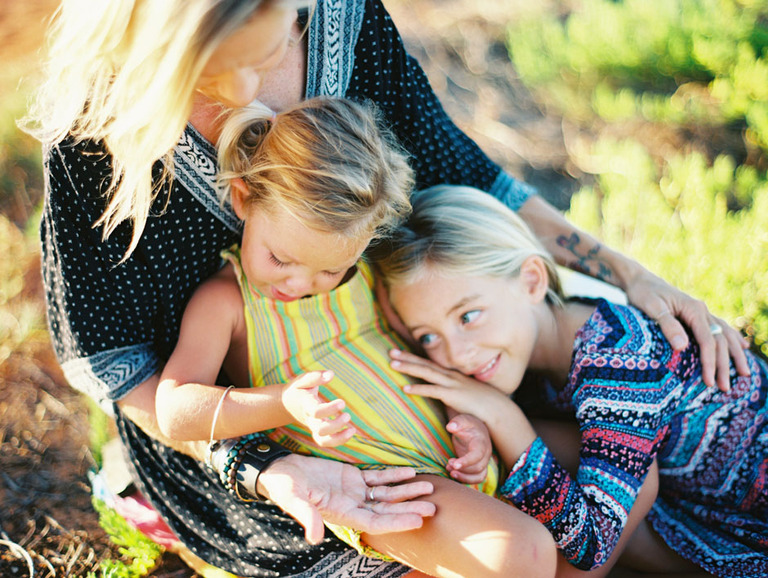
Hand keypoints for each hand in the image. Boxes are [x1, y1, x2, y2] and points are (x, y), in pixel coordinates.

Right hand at [257, 454, 435, 544]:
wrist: (279, 470)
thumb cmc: (284, 487)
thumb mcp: (293, 500)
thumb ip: (306, 517)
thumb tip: (314, 538)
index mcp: (342, 514)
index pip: (376, 523)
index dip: (397, 522)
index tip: (418, 520)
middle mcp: (352, 505)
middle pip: (387, 509)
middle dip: (410, 507)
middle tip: (434, 505)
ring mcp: (353, 491)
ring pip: (386, 493)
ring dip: (407, 490)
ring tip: (430, 486)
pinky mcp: (351, 477)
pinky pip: (377, 477)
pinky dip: (393, 474)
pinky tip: (410, 472)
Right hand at [282, 371, 355, 446]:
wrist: (286, 405)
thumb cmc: (298, 390)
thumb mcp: (303, 380)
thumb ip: (315, 376)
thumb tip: (330, 374)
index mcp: (306, 405)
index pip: (316, 412)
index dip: (330, 409)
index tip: (342, 402)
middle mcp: (309, 419)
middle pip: (320, 430)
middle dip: (336, 425)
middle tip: (347, 415)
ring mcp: (313, 427)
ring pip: (323, 441)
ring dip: (339, 438)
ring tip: (352, 430)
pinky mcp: (318, 432)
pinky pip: (326, 442)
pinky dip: (339, 441)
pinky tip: (350, 431)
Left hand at [389, 349, 508, 420]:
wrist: (498, 409)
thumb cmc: (482, 404)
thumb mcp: (465, 393)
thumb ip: (453, 392)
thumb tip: (444, 394)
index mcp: (452, 375)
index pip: (429, 363)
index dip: (414, 357)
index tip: (399, 352)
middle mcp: (450, 376)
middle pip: (424, 364)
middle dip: (406, 357)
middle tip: (390, 351)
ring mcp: (451, 384)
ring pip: (426, 373)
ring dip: (408, 367)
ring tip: (392, 364)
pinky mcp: (452, 395)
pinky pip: (432, 390)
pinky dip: (418, 388)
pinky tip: (405, 389)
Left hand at [446, 413, 491, 484]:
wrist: (474, 429)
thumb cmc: (467, 424)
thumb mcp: (462, 420)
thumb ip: (457, 423)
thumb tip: (451, 427)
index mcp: (481, 442)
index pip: (478, 455)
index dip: (467, 461)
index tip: (454, 464)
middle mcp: (485, 454)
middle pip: (478, 468)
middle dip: (463, 469)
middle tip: (448, 464)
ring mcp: (483, 462)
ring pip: (479, 476)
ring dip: (464, 477)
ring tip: (450, 471)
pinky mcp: (478, 467)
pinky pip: (476, 478)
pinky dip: (465, 480)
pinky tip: (454, 473)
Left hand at [625, 270, 749, 391]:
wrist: (639, 280)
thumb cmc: (642, 293)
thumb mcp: (651, 307)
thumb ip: (667, 325)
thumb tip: (682, 347)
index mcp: (693, 309)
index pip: (707, 340)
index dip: (710, 362)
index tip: (709, 381)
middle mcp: (702, 310)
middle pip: (720, 340)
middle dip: (724, 365)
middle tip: (725, 388)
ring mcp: (701, 312)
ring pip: (725, 334)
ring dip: (734, 354)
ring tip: (744, 373)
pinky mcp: (696, 314)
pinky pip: (720, 328)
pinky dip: (732, 338)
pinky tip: (742, 346)